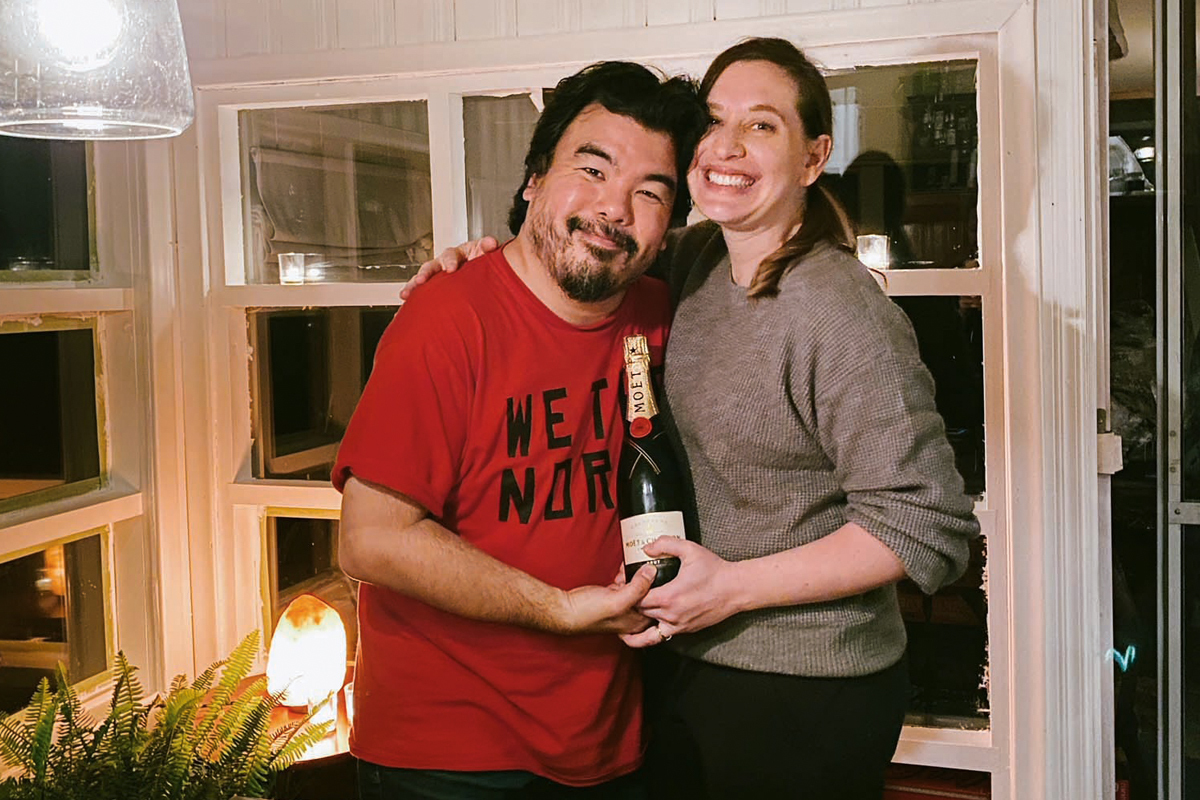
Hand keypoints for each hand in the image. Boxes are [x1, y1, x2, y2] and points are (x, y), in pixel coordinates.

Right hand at [400, 237, 499, 299]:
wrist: (483, 272)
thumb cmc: (482, 261)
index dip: (450, 261)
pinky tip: (405, 305)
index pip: (450, 255)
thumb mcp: (486, 252)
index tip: (451, 269)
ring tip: (406, 294)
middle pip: (430, 266)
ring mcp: (437, 276)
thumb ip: (487, 247)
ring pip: (421, 279)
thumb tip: (490, 243)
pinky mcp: (434, 288)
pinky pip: (421, 292)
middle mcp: (443, 264)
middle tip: (421, 281)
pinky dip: (412, 297)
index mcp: (456, 254)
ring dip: (413, 285)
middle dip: (425, 274)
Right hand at [558, 563, 657, 634]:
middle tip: (643, 567)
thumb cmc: (588, 613)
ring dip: (634, 575)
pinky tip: (621, 571)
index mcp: (638, 622)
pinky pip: (626, 584)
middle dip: (646, 579)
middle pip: (650, 594)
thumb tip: (652, 572)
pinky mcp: (613, 597)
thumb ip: (638, 588)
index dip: (660, 587)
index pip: (659, 604)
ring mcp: (623, 606)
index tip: (658, 572)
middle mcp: (633, 616)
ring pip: (638, 587)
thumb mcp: (618, 600)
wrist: (565, 610)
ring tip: (629, 569)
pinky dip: (625, 576)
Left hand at [621, 538, 741, 647]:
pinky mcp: (686, 630)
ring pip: (649, 626)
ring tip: (634, 610)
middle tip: (629, 593)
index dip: (630, 590)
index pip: (637, 598)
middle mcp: (671, 615)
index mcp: (669, 596)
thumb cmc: (715, 570)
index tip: (629, 583)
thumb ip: (665, 544)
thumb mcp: (690, 550)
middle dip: (633, 603)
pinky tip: (647, 623)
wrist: (735, 589)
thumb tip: (647, 548)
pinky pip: (662, 635)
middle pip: (640, 613)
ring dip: (641, 618)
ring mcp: (679, 625)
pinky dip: (652, 630)